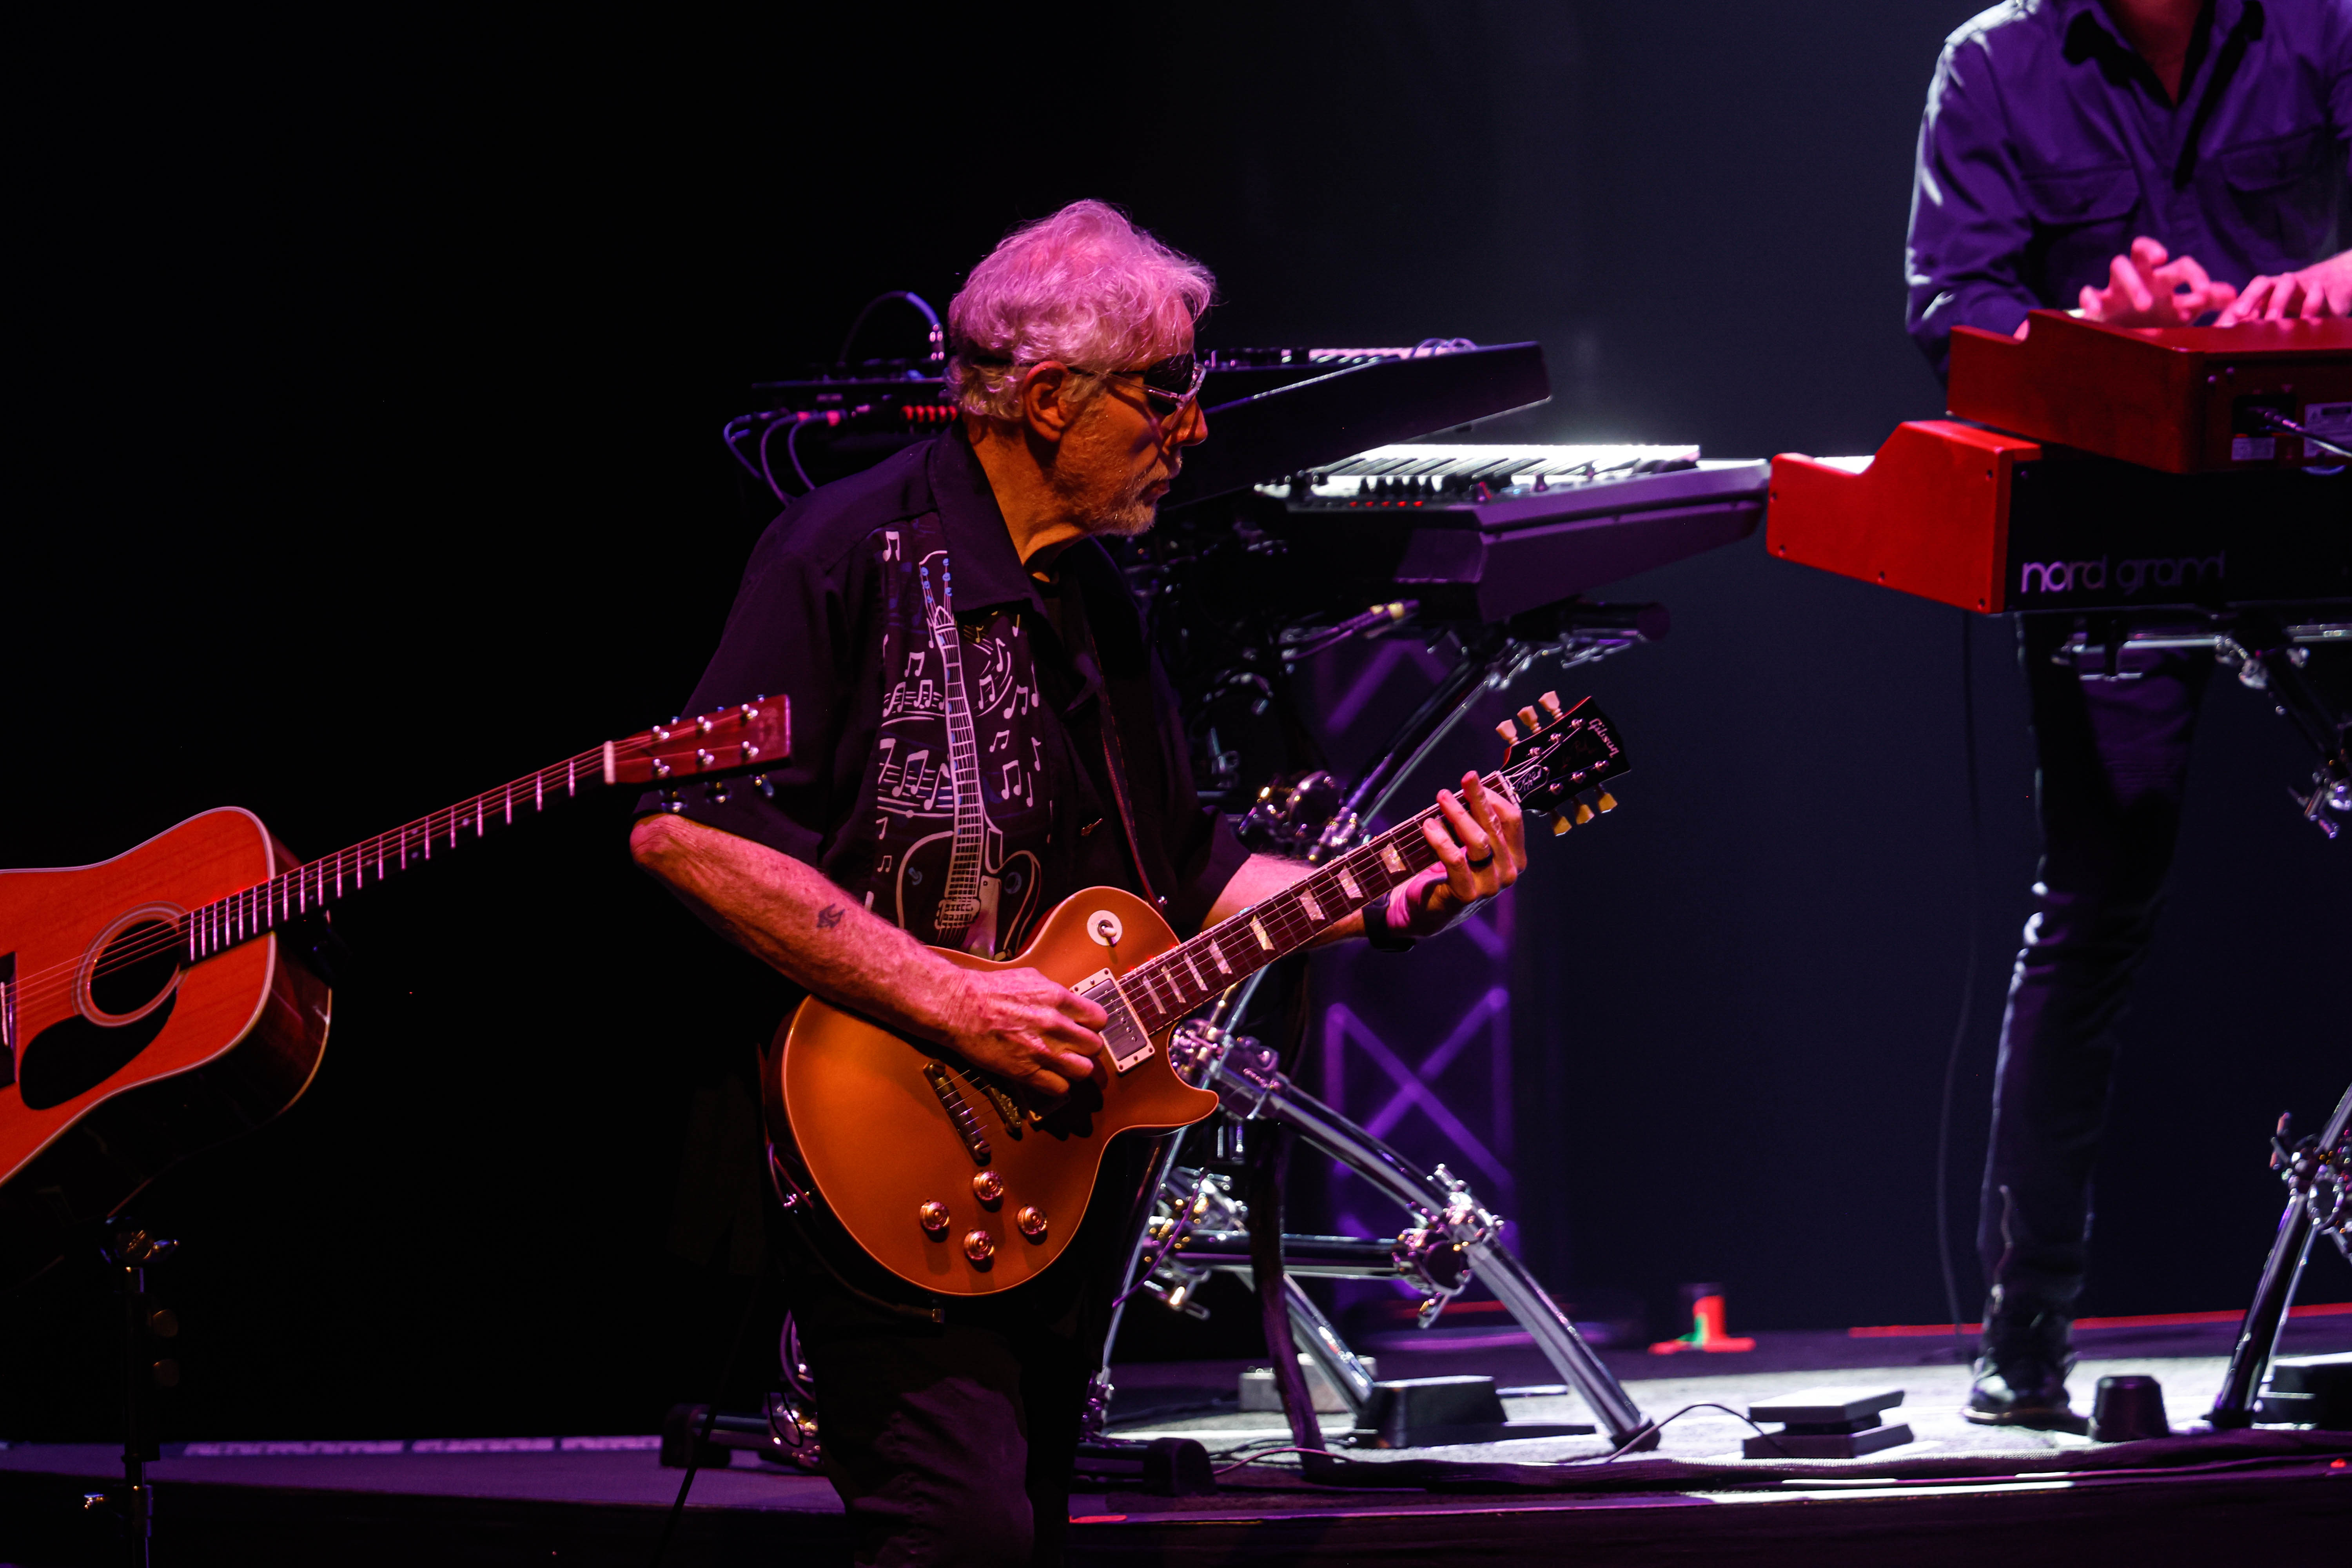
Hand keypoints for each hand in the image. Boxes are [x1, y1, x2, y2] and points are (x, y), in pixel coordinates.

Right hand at [935, 965, 1105, 1096]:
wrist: (959, 1006)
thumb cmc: (989, 990)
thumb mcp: (1031, 978)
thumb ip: (1056, 993)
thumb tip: (1070, 1004)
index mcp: (1058, 999)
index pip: (1099, 1018)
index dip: (1093, 1025)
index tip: (1085, 1028)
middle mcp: (1055, 1025)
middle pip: (1095, 1046)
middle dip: (1086, 1047)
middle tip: (1075, 1047)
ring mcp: (1042, 1050)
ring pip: (1083, 1070)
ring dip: (1076, 1068)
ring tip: (1064, 1064)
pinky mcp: (1026, 1071)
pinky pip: (1059, 1088)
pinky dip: (1057, 1085)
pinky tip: (1048, 1076)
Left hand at [1389, 770, 1528, 938]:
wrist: (1427, 910)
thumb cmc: (1449, 871)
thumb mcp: (1469, 845)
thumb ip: (1477, 822)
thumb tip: (1471, 786)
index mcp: (1515, 857)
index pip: (1512, 819)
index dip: (1495, 796)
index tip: (1475, 780)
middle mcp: (1508, 872)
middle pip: (1495, 826)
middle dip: (1478, 798)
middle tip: (1464, 778)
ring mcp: (1490, 885)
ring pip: (1478, 841)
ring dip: (1459, 815)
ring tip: (1441, 797)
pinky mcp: (1467, 895)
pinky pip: (1455, 860)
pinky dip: (1440, 839)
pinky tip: (1428, 825)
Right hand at [2078, 237, 2237, 326]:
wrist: (2126, 340)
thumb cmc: (2157, 319)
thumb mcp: (2184, 311)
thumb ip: (2206, 301)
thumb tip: (2234, 294)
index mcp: (2163, 279)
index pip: (2181, 265)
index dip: (2195, 274)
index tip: (2205, 292)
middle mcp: (2140, 277)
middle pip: (2142, 249)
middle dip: (2151, 249)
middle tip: (2161, 260)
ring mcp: (2115, 289)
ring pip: (2118, 266)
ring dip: (2132, 283)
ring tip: (2144, 306)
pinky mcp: (2096, 305)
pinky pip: (2087, 294)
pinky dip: (2090, 300)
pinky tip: (2097, 312)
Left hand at [2215, 251, 2351, 324]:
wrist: (2334, 286)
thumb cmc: (2298, 303)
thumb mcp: (2276, 314)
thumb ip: (2254, 323)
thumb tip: (2228, 341)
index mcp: (2267, 291)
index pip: (2247, 293)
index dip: (2235, 306)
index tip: (2223, 322)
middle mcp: (2282, 284)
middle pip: (2263, 284)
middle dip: (2250, 299)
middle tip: (2240, 316)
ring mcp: (2302, 284)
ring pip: (2287, 284)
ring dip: (2277, 301)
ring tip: (2272, 321)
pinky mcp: (2322, 290)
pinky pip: (2317, 293)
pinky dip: (2311, 304)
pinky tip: (2305, 320)